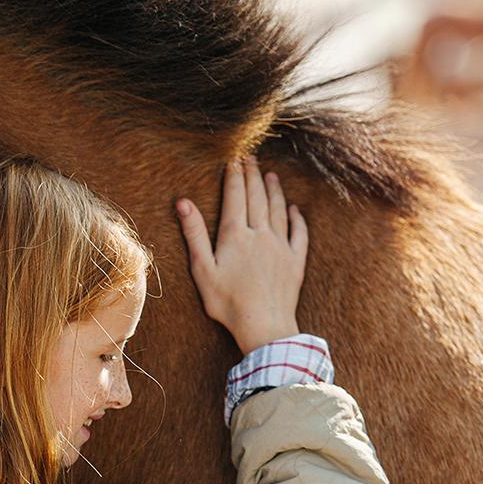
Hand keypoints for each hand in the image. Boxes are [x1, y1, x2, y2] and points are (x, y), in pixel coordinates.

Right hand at [174, 156, 308, 355]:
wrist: (263, 325)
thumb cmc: (227, 302)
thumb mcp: (203, 269)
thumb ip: (195, 234)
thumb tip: (183, 203)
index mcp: (236, 235)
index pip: (235, 197)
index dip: (234, 176)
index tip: (233, 159)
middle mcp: (261, 234)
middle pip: (257, 197)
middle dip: (253, 175)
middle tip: (251, 157)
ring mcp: (281, 246)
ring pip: (279, 209)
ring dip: (274, 190)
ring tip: (270, 175)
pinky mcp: (295, 261)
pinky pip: (299, 233)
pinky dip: (297, 218)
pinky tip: (295, 209)